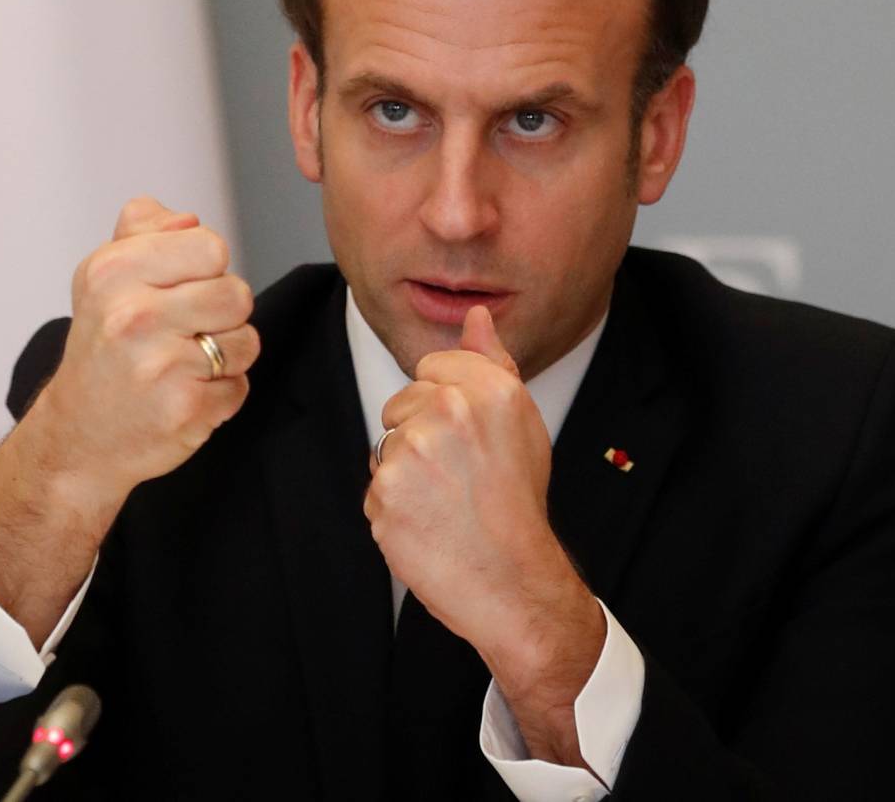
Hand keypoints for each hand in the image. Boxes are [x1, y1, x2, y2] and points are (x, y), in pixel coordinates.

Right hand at [29, 195, 258, 517]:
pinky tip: (183, 394)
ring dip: (225, 356)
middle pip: (237, 293)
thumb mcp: (104, 278)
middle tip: (184, 333)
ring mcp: (161, 365)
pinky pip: (240, 386)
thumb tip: (188, 219)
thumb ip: (145, 232)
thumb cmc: (102, 351)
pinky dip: (220, 395)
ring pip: (246, 341)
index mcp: (113, 273)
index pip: (210, 246)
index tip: (180, 290)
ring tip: (183, 364)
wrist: (78, 437)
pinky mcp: (187, 408)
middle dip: (221, 314)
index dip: (207, 269)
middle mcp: (133, 316)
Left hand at [365, 307, 603, 765]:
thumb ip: (492, 362)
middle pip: (402, 403)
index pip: (431, 366)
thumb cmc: (517, 503)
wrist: (511, 579)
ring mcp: (412, 452)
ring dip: (406, 472)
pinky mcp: (383, 492)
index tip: (466, 438)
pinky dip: (394, 506)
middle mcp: (449, 411)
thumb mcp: (520, 422)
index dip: (445, 402)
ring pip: (387, 444)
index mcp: (488, 388)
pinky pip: (374, 486)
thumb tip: (476, 315)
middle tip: (459, 476)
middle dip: (421, 435)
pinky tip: (427, 523)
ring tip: (445, 502)